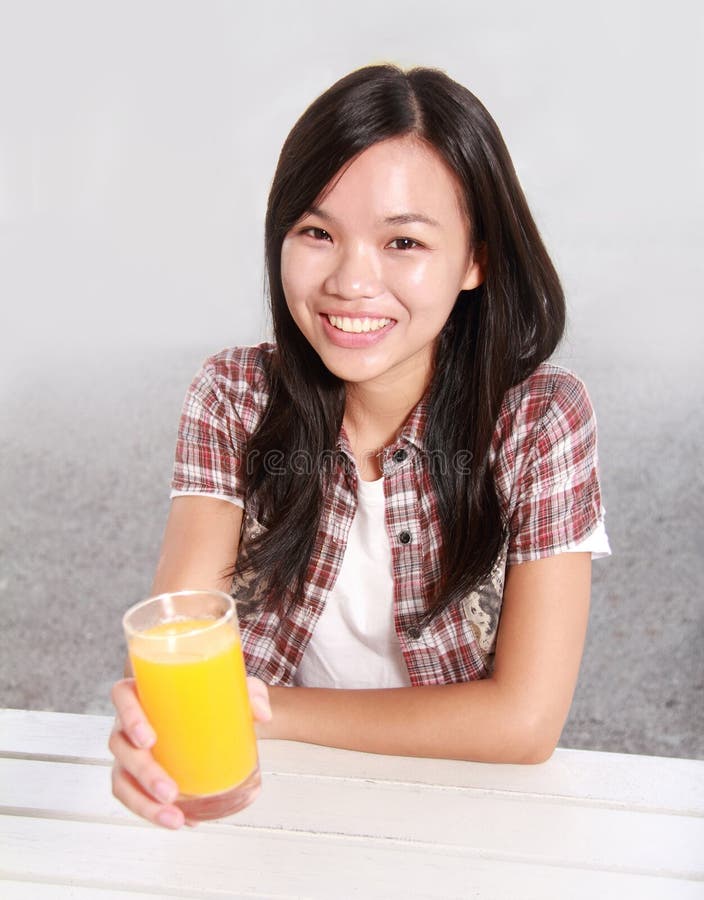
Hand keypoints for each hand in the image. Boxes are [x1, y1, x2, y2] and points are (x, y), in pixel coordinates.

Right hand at [109, 675, 271, 829]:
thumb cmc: (212, 697)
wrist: (215, 716)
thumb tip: (263, 713)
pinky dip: (152, 812)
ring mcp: (130, 750)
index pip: (122, 695)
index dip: (129, 716)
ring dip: (143, 803)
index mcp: (144, 691)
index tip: (149, 740)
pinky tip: (183, 821)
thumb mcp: (233, 688)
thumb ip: (251, 693)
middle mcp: (129, 721)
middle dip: (143, 773)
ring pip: (122, 778)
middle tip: (170, 791)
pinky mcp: (137, 775)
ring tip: (175, 818)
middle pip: (120, 745)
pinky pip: (133, 796)